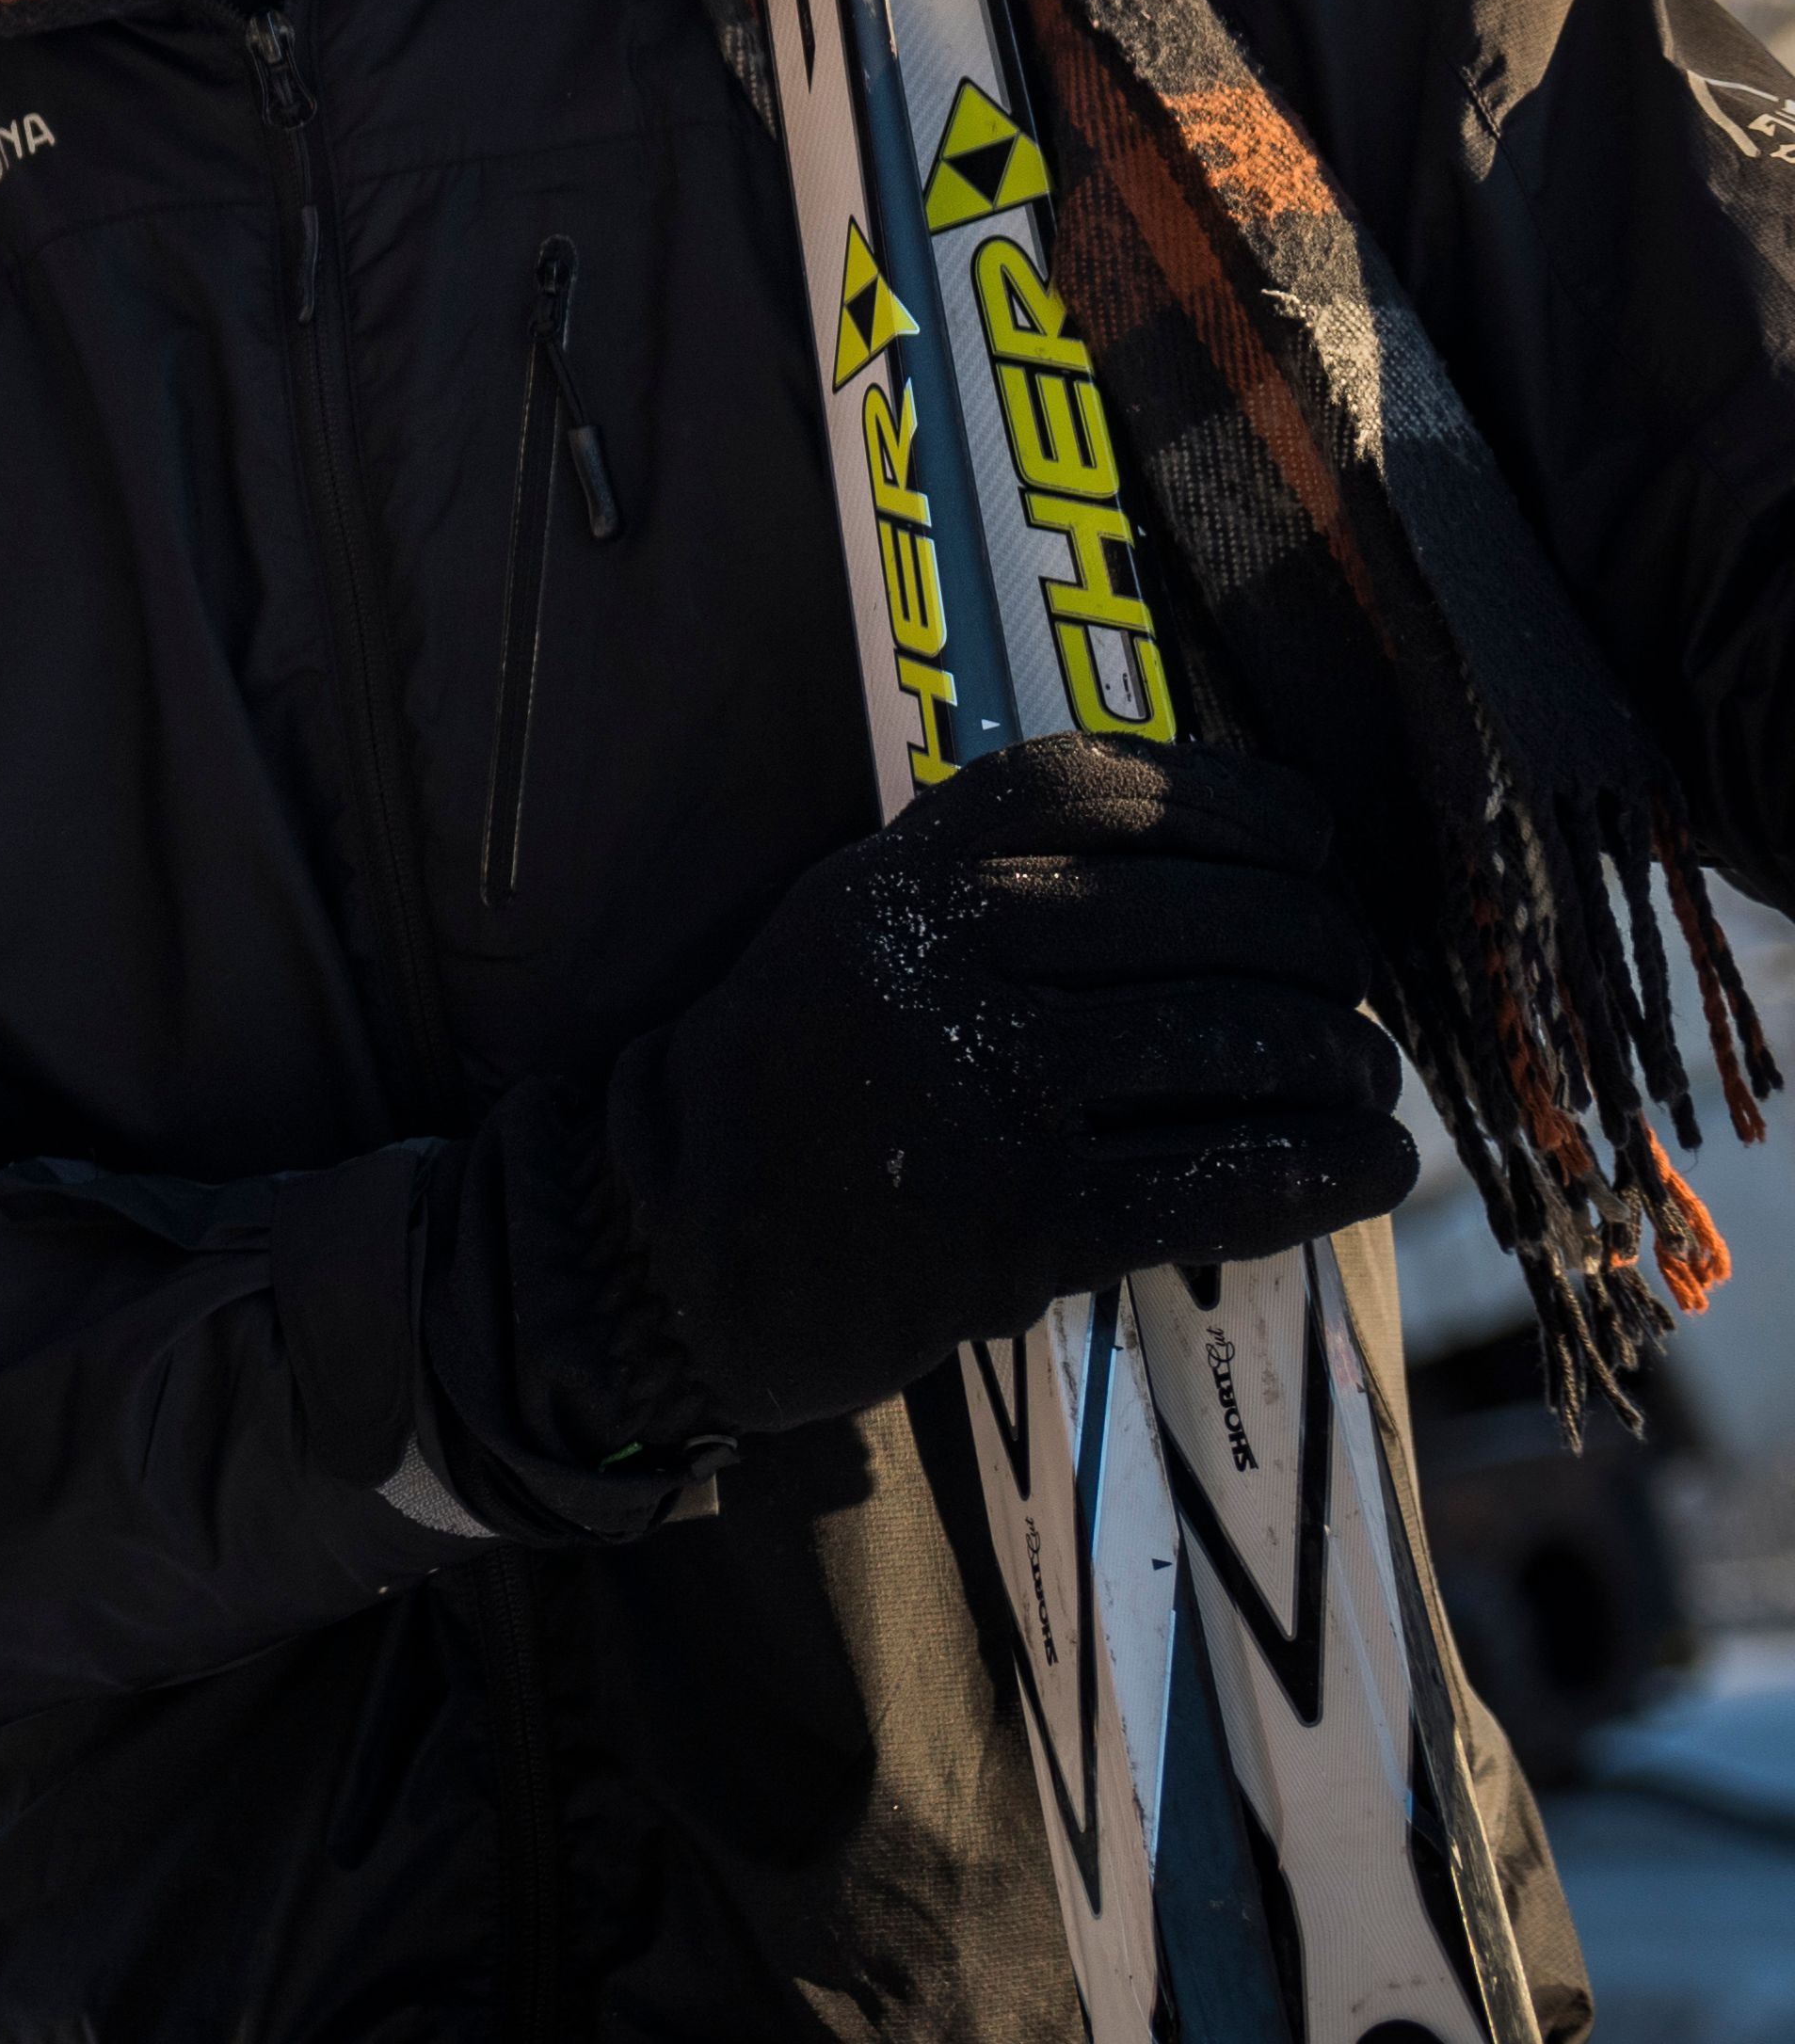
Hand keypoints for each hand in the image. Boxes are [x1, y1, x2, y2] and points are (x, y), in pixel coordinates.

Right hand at [444, 738, 1417, 1484]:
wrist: (672, 1249)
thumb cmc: (791, 1086)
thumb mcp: (844, 929)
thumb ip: (979, 874)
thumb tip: (1230, 848)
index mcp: (895, 880)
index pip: (1104, 794)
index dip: (1235, 804)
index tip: (1315, 841)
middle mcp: (935, 962)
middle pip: (1202, 918)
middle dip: (1320, 952)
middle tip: (1348, 994)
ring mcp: (977, 1093)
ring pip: (1230, 1042)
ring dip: (1340, 1062)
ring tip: (1363, 1086)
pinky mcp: (1018, 1223)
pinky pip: (1221, 1179)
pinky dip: (1326, 1168)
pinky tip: (1371, 1166)